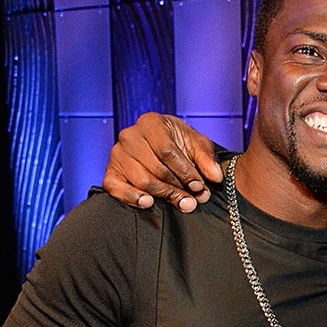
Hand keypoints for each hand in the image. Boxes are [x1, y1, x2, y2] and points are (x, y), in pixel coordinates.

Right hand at [101, 112, 222, 212]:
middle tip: (193, 199)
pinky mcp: (110, 172)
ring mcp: (117, 154)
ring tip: (182, 202)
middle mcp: (130, 135)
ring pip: (141, 180)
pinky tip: (148, 203)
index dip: (185, 171)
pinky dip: (131, 197)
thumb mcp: (197, 145)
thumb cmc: (180, 144)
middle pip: (155, 168)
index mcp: (151, 122)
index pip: (167, 151)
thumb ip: (207, 159)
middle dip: (178, 186)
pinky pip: (116, 188)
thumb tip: (216, 176)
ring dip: (164, 194)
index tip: (199, 186)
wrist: (163, 148)